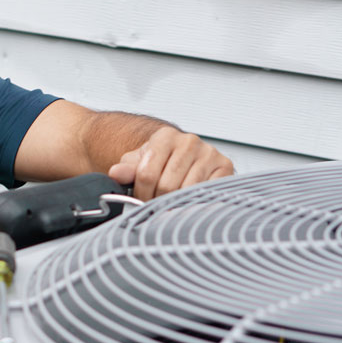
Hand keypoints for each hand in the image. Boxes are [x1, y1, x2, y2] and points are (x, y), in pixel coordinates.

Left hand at [107, 127, 233, 200]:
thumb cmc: (160, 162)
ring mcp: (209, 153)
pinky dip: (195, 201)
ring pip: (187, 191)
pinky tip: (188, 201)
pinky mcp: (225, 167)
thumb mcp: (138, 163)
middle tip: (155, 205)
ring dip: (176, 203)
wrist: (182, 159)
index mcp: (165, 137)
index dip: (141, 194)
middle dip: (158, 200)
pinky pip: (207, 193)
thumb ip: (126, 169)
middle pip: (167, 185)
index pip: (147, 174)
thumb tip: (116, 173)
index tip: (140, 201)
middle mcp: (189, 141)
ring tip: (170, 203)